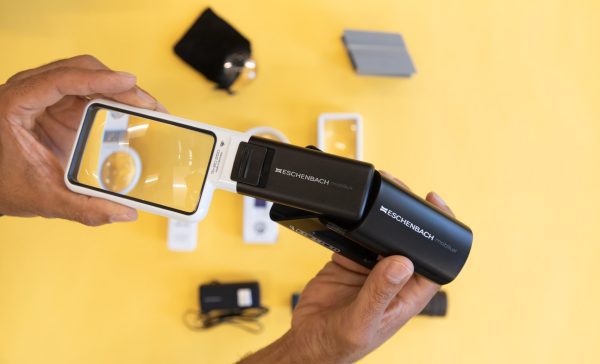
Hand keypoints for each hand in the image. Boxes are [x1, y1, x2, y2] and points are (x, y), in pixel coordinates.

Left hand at [0, 55, 163, 224]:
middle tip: (147, 104)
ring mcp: (44, 97)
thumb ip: (85, 208)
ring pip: (87, 76)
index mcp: (15, 105)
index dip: (98, 79)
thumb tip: (125, 212)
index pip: (61, 80)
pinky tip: (130, 112)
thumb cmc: (4, 185)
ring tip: (146, 108)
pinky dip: (111, 98)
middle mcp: (28, 92)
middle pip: (79, 70)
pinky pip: (88, 92)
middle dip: (117, 84)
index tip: (129, 82)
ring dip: (118, 88)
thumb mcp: (45, 199)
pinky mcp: (56, 105)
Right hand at [241, 189, 454, 363]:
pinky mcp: (349, 261)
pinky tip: (349, 215)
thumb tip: (402, 263)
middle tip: (399, 189)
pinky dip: (352, 224)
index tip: (435, 205)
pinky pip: (355, 236)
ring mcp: (370, 269)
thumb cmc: (339, 344)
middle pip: (408, 241)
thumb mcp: (362, 321)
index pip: (434, 261)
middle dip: (406, 215)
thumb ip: (381, 293)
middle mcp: (392, 279)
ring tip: (375, 194)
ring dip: (379, 216)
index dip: (440, 234)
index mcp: (407, 295)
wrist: (307, 343)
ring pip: (382, 234)